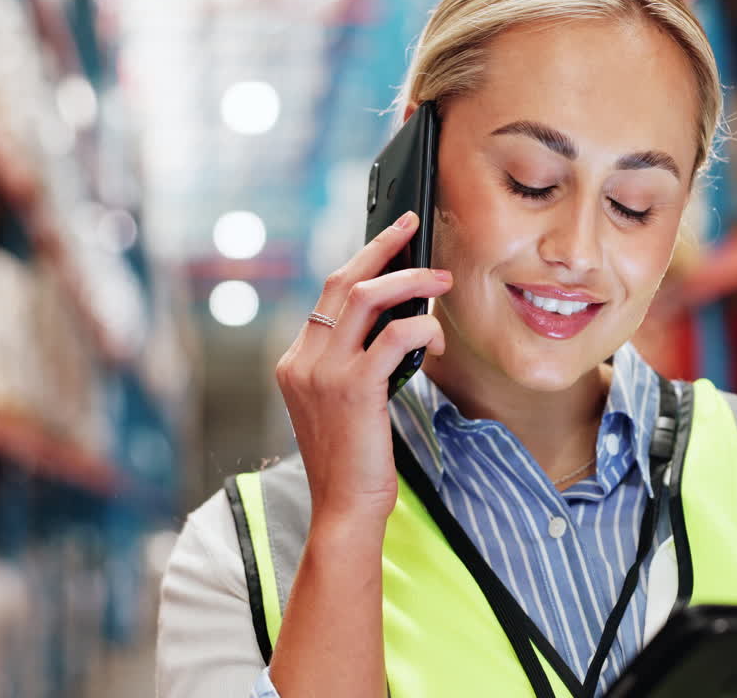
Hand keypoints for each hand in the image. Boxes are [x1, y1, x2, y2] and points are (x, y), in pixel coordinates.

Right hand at [275, 210, 450, 525]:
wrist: (344, 508)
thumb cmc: (354, 461)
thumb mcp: (344, 404)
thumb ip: (357, 364)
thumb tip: (399, 323)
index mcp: (296, 362)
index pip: (329, 295)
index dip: (363, 262)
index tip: (391, 240)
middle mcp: (302, 360)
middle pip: (342, 281)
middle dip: (382, 247)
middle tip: (413, 228)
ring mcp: (323, 373)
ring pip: (365, 297)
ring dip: (408, 280)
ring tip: (441, 280)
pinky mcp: (354, 388)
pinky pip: (393, 336)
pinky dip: (421, 327)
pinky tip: (437, 339)